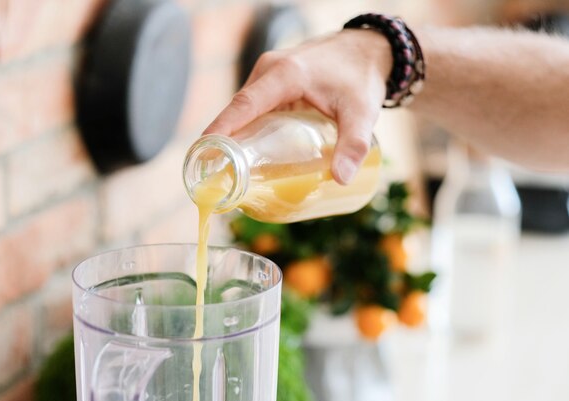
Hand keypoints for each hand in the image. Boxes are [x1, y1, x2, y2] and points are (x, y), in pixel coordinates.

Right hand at [203, 29, 392, 183]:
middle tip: (215, 176)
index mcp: (285, 74)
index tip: (205, 153)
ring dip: (234, 136)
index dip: (222, 129)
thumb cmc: (362, 77)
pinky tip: (247, 152)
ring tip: (226, 171)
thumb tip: (341, 179)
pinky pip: (252, 106)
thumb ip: (354, 145)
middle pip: (238, 110)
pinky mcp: (272, 81)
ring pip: (243, 109)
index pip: (244, 104)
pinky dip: (246, 127)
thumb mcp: (362, 112)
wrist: (367, 49)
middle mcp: (270, 70)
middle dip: (223, 141)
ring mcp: (268, 73)